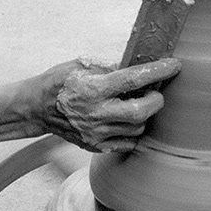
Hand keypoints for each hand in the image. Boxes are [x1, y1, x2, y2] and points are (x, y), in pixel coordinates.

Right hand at [43, 56, 180, 152]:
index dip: (158, 71)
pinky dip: (133, 132)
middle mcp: (96, 114)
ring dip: (145, 116)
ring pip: (137, 129)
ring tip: (138, 104)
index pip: (134, 79)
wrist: (35, 109)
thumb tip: (140, 66)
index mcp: (93, 89)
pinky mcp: (95, 146)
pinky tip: (127, 120)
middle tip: (155, 92)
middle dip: (156, 100)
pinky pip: (127, 143)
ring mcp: (96, 134)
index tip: (174, 65)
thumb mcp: (82, 65)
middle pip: (141, 112)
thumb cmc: (60, 82)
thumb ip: (110, 67)